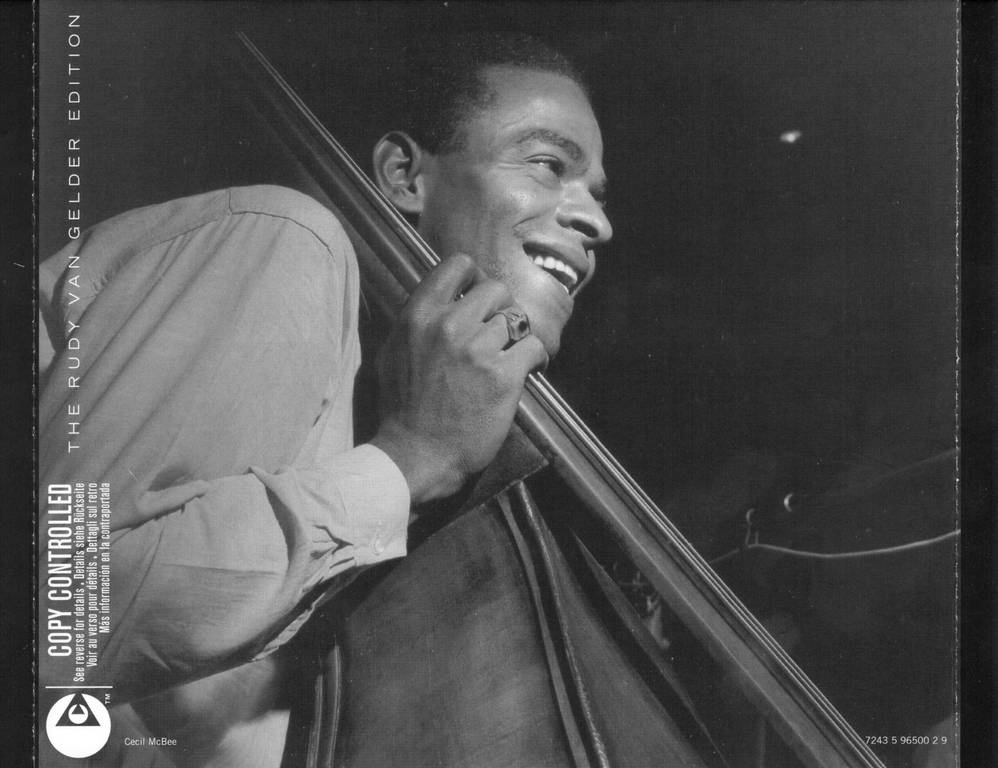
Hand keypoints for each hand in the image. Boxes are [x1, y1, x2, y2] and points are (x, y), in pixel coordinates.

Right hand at [369, 254, 547, 505]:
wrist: (415, 455)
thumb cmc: (402, 408)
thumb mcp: (395, 352)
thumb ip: (419, 321)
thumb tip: (443, 299)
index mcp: (419, 314)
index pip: (458, 265)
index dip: (475, 278)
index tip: (480, 299)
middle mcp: (448, 324)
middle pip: (496, 289)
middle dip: (502, 309)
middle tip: (500, 334)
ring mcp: (477, 349)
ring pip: (517, 319)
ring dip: (517, 338)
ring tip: (512, 357)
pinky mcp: (503, 375)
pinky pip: (535, 348)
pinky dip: (537, 359)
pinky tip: (528, 370)